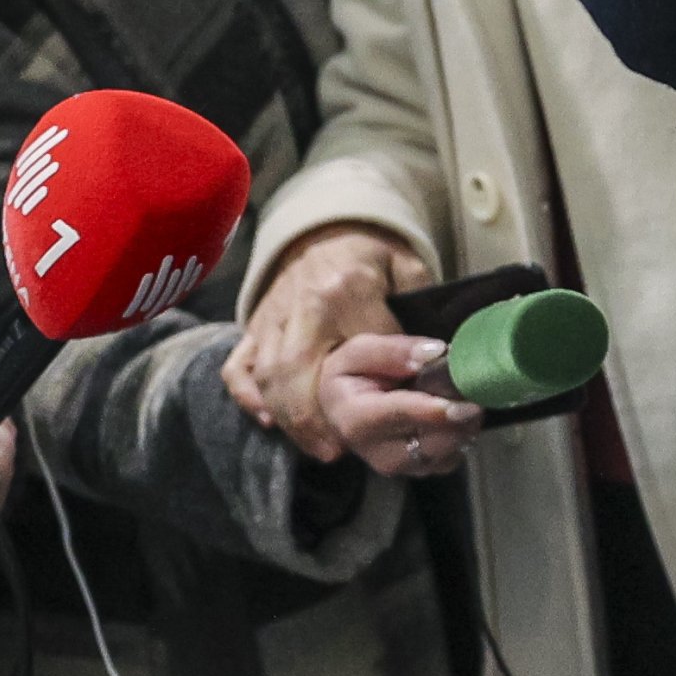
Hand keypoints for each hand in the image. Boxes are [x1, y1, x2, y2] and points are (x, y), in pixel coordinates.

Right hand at [225, 222, 427, 461]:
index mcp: (344, 288)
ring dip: (290, 418)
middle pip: (297, 371)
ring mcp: (271, 316)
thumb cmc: (373, 253)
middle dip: (315, 418)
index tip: (406, 405)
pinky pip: (237, 366)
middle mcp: (301, 305)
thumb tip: (438, 354)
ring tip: (320, 446)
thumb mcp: (407, 268)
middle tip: (341, 450)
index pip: (364, 348)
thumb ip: (420, 306)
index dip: (385, 379)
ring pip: (266, 376)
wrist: (327, 225)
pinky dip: (247, 397)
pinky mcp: (254, 325)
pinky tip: (268, 421)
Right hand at [317, 333, 484, 480]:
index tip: (461, 403)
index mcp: (353, 418)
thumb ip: (394, 351)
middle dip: (456, 420)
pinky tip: (459, 415)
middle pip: (426, 444)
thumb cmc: (351, 375)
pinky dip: (461, 439)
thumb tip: (433, 353)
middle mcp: (374, 450)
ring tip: (467, 399)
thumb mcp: (359, 351)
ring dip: (463, 429)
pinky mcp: (416, 468)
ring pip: (442, 455)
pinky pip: (449, 460)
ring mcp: (397, 464)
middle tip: (474, 392)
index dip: (432, 411)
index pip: (397, 416)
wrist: (343, 406)